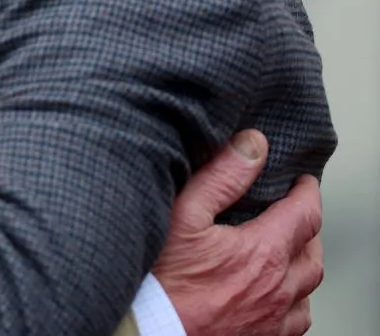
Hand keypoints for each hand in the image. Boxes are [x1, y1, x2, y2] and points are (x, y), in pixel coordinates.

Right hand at [155, 130, 322, 335]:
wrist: (150, 328)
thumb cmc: (160, 276)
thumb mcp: (183, 213)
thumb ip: (222, 177)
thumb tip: (253, 145)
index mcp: (264, 252)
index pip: (305, 215)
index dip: (307, 193)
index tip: (304, 181)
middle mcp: (277, 289)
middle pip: (313, 254)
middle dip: (308, 229)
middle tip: (294, 213)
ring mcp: (272, 321)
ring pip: (308, 292)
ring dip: (302, 267)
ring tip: (286, 252)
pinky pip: (295, 323)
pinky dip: (294, 302)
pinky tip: (275, 294)